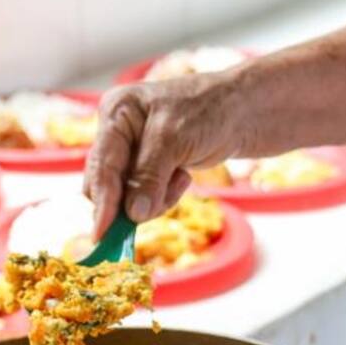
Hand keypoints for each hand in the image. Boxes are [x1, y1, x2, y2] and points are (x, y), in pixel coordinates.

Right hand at [83, 74, 243, 237]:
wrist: (244, 111)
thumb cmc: (210, 110)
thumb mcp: (175, 139)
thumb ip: (149, 176)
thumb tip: (132, 214)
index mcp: (117, 112)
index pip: (101, 164)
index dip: (102, 201)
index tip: (102, 235)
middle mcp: (119, 132)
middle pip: (107, 184)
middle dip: (133, 200)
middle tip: (162, 201)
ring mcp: (133, 151)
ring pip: (126, 196)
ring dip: (155, 197)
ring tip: (181, 178)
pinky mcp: (150, 167)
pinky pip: (145, 196)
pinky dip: (165, 195)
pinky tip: (184, 176)